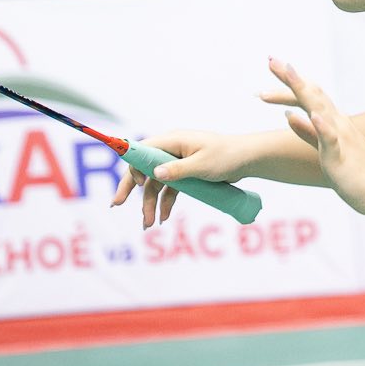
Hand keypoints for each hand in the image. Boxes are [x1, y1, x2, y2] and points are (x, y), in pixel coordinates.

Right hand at [110, 128, 251, 229]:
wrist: (247, 159)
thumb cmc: (227, 156)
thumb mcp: (202, 164)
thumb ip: (179, 170)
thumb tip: (155, 174)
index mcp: (173, 141)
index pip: (143, 152)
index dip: (133, 167)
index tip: (135, 186)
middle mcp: (172, 150)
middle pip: (144, 170)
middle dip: (133, 189)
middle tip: (117, 205)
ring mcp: (178, 163)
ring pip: (156, 184)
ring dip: (150, 203)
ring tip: (148, 224)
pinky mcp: (186, 174)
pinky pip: (170, 189)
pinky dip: (165, 202)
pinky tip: (163, 217)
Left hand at [261, 57, 364, 215]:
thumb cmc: (357, 174)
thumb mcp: (326, 148)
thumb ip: (308, 133)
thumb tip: (289, 116)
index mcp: (333, 123)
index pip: (309, 96)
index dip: (290, 82)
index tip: (274, 66)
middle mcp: (338, 124)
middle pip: (311, 95)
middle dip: (290, 78)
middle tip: (270, 60)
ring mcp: (341, 138)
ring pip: (320, 109)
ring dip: (303, 90)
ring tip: (289, 73)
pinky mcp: (341, 155)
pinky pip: (330, 139)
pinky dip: (320, 125)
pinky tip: (310, 115)